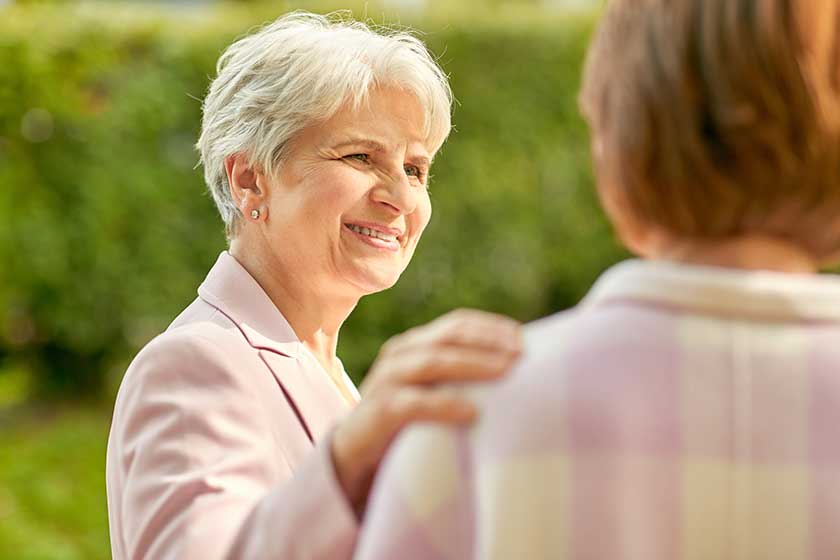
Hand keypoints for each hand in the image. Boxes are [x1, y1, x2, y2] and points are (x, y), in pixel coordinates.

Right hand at [330, 308, 521, 516]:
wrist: (354, 459)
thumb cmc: (406, 425)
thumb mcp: (432, 392)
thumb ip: (460, 378)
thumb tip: (516, 370)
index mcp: (415, 345)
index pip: (457, 325)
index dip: (491, 328)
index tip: (523, 339)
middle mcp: (399, 355)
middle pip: (449, 337)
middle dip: (488, 341)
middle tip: (522, 354)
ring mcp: (386, 381)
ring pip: (433, 362)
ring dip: (473, 364)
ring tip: (506, 372)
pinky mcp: (378, 413)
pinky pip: (414, 404)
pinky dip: (444, 405)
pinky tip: (473, 413)